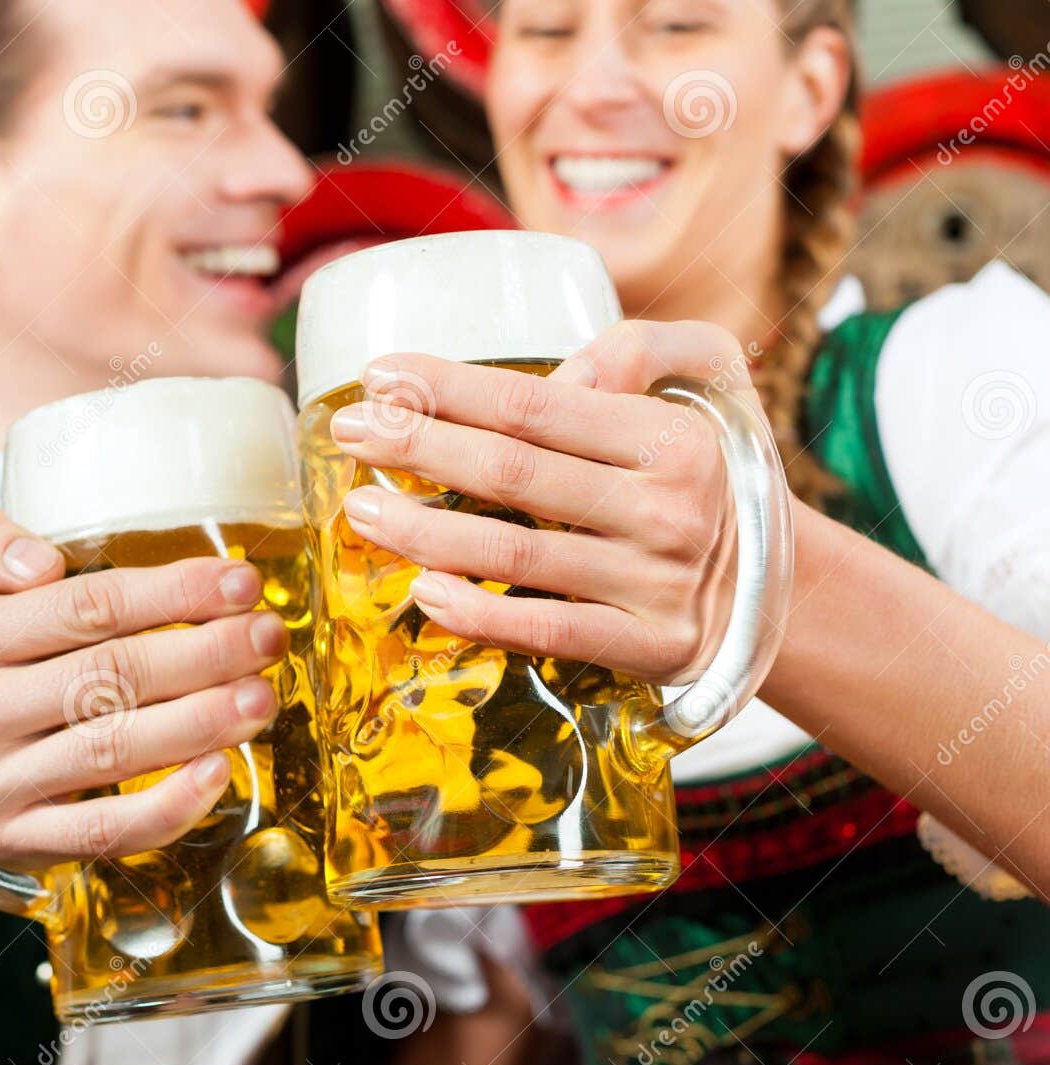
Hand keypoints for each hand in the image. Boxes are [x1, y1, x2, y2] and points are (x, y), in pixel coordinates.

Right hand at [0, 504, 285, 956]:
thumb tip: (46, 561)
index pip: (85, 607)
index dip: (172, 593)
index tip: (239, 582)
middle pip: (111, 676)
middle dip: (205, 654)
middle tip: (268, 636)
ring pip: (115, 750)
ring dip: (203, 723)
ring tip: (263, 697)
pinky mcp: (19, 844)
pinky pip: (104, 830)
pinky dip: (168, 807)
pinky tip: (221, 774)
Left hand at [330, 320, 754, 683]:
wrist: (779, 590)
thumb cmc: (716, 477)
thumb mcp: (711, 388)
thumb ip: (645, 351)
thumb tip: (565, 370)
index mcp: (671, 438)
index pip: (536, 406)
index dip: (449, 388)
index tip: (381, 375)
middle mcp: (666, 509)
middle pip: (513, 472)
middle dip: (418, 446)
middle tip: (350, 432)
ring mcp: (655, 585)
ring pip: (516, 553)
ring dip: (425, 531)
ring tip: (362, 511)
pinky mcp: (647, 648)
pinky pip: (547, 630)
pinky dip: (480, 614)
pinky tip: (423, 593)